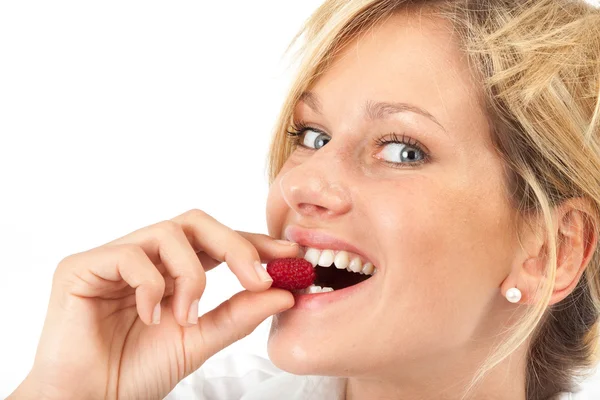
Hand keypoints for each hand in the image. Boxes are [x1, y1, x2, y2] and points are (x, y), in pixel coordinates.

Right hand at [8, 209, 297, 399]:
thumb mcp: (199, 341)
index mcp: (172, 272)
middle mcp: (146, 257)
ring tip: (186, 316)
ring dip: (191, 275)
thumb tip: (283, 293)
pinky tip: (150, 317)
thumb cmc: (136, 372)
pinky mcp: (81, 266)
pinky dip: (151, 285)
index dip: (253, 244)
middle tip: (257, 278)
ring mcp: (113, 258)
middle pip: (197, 223)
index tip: (289, 256)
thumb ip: (237, 316)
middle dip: (234, 245)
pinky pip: (130, 255)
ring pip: (169, 232)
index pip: (217, 243)